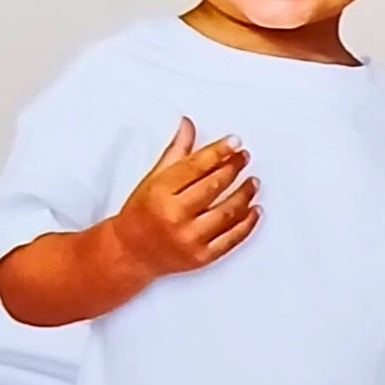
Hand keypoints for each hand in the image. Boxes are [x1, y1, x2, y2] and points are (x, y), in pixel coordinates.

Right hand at [107, 118, 258, 282]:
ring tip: (253, 181)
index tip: (234, 142)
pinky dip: (247, 223)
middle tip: (244, 157)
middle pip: (214, 186)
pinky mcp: (201, 257)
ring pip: (227, 212)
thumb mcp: (153, 179)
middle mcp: (175, 216)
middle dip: (233, 168)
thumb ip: (176, 152)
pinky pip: (231, 239)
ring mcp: (190, 239)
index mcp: (161, 192)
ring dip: (245, 194)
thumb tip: (188, 126)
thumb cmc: (140, 214)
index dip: (219, 151)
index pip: (196, 166)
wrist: (130, 253)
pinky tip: (254, 210)